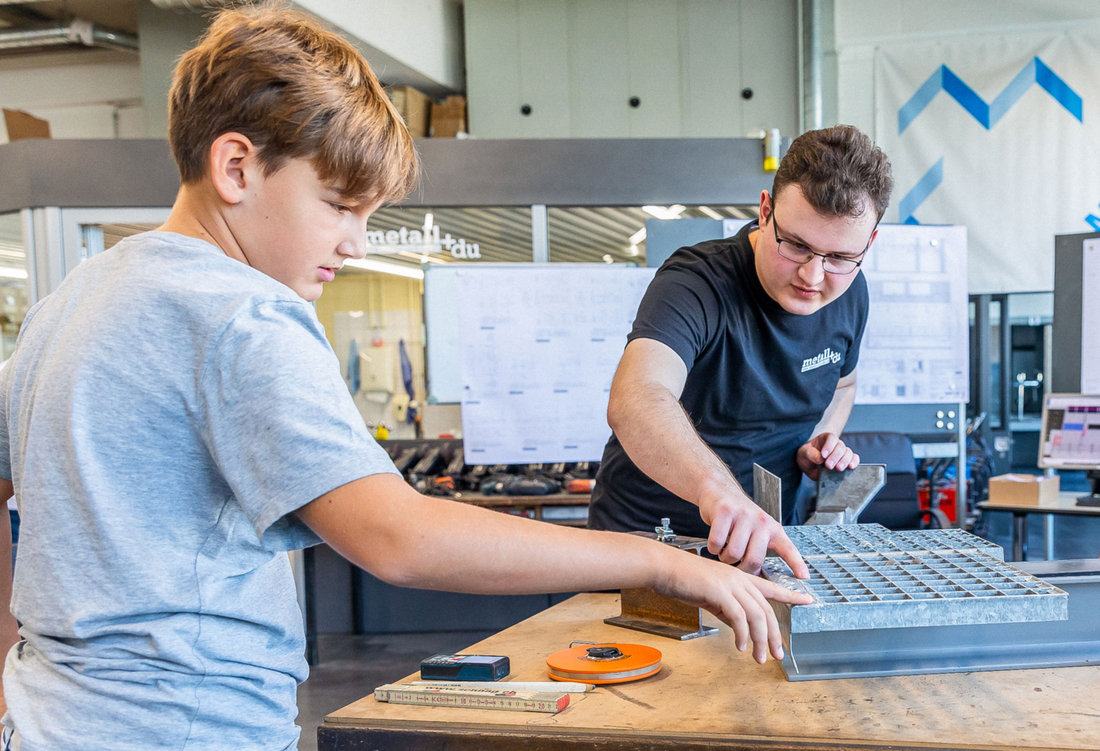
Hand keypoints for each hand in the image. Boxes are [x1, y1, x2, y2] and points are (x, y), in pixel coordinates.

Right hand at [657, 547, 812, 662]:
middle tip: (777, 654)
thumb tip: (739, 626)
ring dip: (760, 640)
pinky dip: (742, 635)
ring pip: (756, 616)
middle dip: (774, 635)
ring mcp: (731, 584)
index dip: (791, 595)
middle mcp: (739, 579)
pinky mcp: (720, 592)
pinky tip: (741, 646)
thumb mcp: (711, 595)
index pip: (771, 587)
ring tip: (758, 657)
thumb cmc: (683, 580)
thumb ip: (727, 609)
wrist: (664, 568)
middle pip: (767, 610)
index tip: (808, 600)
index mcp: (739, 578)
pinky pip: (739, 618)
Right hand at [697, 487, 808, 577]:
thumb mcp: (756, 530)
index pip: (788, 548)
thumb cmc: (738, 516)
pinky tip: (715, 543)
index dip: (796, 563)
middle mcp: (761, 521)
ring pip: (734, 553)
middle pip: (754, 559)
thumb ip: (760, 550)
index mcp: (772, 528)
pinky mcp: (725, 512)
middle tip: (735, 564)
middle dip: (742, 569)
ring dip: (725, 558)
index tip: (804, 577)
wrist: (720, 490)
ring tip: (724, 551)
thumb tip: (759, 576)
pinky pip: (717, 542)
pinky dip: (713, 548)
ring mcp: (743, 515)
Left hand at [797, 432, 858, 481]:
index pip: (831, 438)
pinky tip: (850, 467)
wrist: (809, 467)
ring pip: (848, 453)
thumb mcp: (803, 453)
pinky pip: (854, 459)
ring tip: (838, 468)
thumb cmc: (806, 457)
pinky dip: (854, 462)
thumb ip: (810, 454)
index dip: (829, 446)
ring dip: (844, 461)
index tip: (823, 455)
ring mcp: (842, 453)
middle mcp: (835, 444)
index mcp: (825, 438)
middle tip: (829, 465)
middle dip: (835, 456)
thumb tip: (820, 459)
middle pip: (840, 447)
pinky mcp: (846, 461)